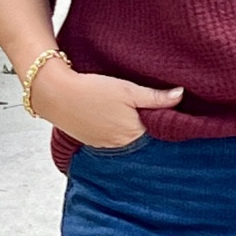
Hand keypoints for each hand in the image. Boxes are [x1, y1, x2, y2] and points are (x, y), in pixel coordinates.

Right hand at [30, 61, 182, 147]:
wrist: (55, 94)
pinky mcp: (92, 141)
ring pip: (125, 137)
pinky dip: (113, 129)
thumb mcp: (128, 90)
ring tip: (124, 111)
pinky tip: (109, 116)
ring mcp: (105, 145)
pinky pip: (110, 138)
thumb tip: (180, 95)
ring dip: (128, 127)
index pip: (158, 132)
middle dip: (145, 124)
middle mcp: (121, 145)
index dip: (162, 120)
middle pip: (142, 136)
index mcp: (134, 133)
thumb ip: (156, 97)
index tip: (165, 110)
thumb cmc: (92, 90)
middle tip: (145, 108)